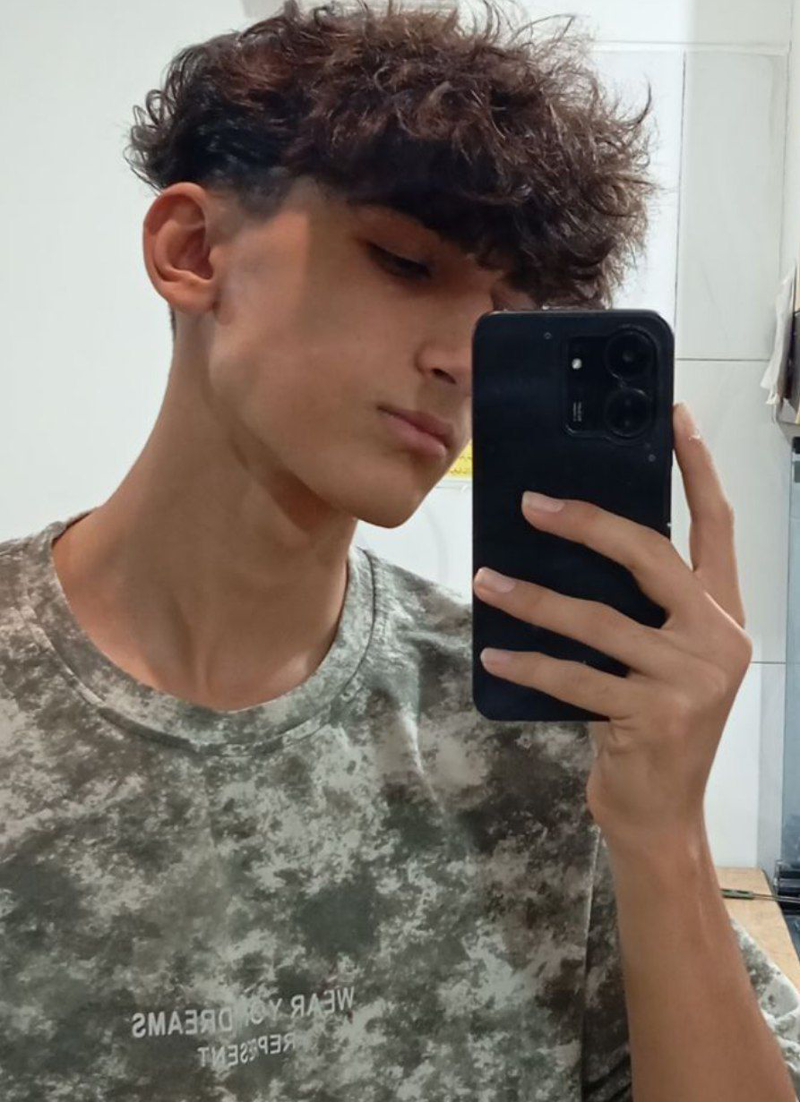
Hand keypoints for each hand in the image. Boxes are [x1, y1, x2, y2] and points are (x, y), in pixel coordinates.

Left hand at [472, 402, 751, 849]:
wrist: (662, 816)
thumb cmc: (652, 726)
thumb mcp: (662, 659)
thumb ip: (642, 608)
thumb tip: (569, 543)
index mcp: (723, 615)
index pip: (716, 527)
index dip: (698, 470)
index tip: (675, 417)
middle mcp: (717, 640)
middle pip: (653, 557)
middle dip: (589, 523)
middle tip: (530, 504)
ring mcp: (688, 682)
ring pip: (600, 620)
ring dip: (534, 599)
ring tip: (485, 581)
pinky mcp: (651, 719)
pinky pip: (575, 678)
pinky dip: (529, 664)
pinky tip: (493, 654)